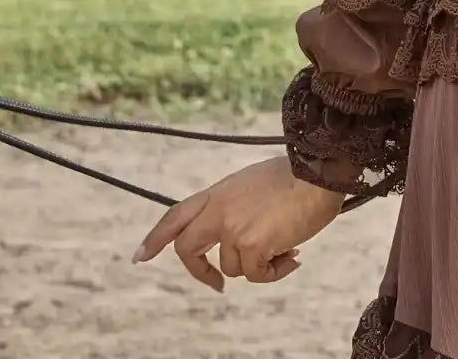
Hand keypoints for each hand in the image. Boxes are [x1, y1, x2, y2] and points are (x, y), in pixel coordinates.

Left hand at [132, 156, 343, 291]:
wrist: (317, 173)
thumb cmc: (297, 176)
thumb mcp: (254, 184)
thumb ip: (236, 205)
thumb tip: (239, 237)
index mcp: (219, 192)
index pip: (176, 214)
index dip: (156, 237)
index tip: (140, 257)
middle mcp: (219, 210)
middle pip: (188, 248)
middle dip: (201, 272)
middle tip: (217, 285)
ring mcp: (233, 228)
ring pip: (233, 267)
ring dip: (259, 265)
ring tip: (286, 249)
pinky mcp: (251, 245)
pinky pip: (256, 275)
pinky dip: (275, 271)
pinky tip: (293, 256)